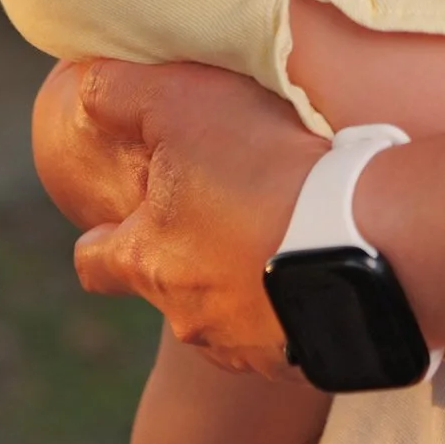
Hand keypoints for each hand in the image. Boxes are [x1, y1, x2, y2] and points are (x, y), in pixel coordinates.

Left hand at [36, 56, 323, 375]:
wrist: (358, 234)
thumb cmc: (259, 166)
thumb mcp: (181, 103)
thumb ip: (121, 93)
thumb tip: (86, 87)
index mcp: (147, 259)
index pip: (93, 262)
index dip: (101, 239)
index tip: (118, 221)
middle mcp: (186, 313)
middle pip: (167, 288)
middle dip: (185, 256)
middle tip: (221, 216)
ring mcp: (243, 343)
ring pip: (226, 311)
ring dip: (242, 280)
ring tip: (279, 235)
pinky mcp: (296, 356)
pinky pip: (283, 329)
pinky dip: (290, 301)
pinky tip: (317, 264)